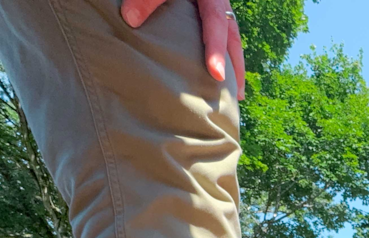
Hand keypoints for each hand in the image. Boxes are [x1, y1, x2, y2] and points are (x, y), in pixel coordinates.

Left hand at [120, 0, 245, 99]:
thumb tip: (131, 21)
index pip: (214, 24)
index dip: (215, 49)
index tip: (216, 74)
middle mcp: (218, 1)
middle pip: (233, 37)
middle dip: (236, 67)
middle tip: (236, 96)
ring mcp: (217, 4)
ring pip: (232, 36)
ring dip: (235, 64)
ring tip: (237, 94)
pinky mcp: (211, 7)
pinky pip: (223, 32)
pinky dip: (225, 53)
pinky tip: (224, 71)